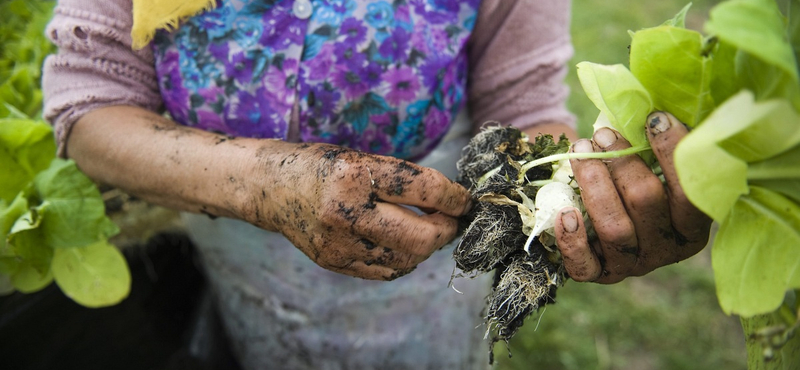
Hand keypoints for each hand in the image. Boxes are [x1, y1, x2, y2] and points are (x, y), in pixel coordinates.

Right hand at [251, 143, 471, 280]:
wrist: (270, 187)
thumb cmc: (320, 165)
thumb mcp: (360, 157)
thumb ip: (401, 178)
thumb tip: (449, 200)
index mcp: (356, 174)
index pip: (425, 190)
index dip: (455, 197)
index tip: (466, 201)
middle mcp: (347, 212)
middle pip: (421, 237)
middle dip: (446, 230)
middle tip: (452, 220)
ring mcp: (339, 243)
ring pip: (407, 259)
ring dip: (427, 246)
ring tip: (428, 230)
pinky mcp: (334, 262)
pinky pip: (385, 270)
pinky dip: (403, 259)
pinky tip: (403, 244)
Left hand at [554, 112, 711, 282]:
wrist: (604, 220)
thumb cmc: (635, 184)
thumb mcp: (656, 170)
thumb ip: (661, 149)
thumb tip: (656, 109)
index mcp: (692, 226)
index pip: (691, 191)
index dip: (673, 152)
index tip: (653, 117)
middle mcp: (666, 250)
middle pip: (646, 202)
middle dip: (622, 161)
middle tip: (601, 135)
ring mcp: (632, 265)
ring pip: (614, 227)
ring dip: (594, 184)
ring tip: (579, 152)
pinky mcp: (599, 275)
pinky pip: (584, 266)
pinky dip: (572, 240)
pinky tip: (565, 212)